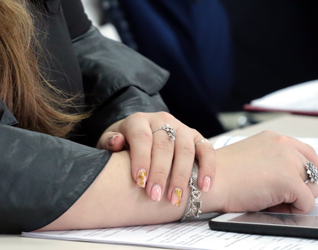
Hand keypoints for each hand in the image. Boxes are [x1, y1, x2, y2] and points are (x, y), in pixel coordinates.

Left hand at [97, 112, 215, 206]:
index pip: (141, 137)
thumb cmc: (123, 144)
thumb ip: (109, 141)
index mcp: (138, 120)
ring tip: (175, 198)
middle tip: (154, 196)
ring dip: (181, 175)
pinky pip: (206, 150)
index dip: (141, 158)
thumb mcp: (109, 142)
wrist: (141, 136)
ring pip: (185, 148)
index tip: (139, 181)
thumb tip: (116, 141)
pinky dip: (208, 167)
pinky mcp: (196, 137)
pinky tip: (204, 186)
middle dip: (160, 173)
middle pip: (164, 145)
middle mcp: (161, 120)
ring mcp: (181, 127)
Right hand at [208, 131, 317, 214]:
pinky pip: (307, 203)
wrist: (208, 182)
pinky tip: (276, 206)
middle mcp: (284, 145)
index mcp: (274, 138)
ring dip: (298, 199)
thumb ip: (275, 162)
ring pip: (312, 188)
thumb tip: (297, 182)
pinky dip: (296, 210)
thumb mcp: (253, 158)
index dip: (317, 172)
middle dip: (306, 189)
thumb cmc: (222, 175)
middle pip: (313, 172)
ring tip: (274, 202)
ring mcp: (287, 162)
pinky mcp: (289, 180)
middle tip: (291, 201)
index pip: (308, 153)